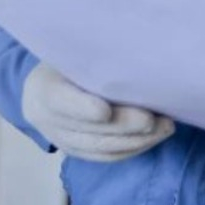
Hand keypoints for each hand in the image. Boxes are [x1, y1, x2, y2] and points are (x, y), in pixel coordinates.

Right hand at [22, 63, 173, 161]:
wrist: (39, 88)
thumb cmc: (65, 59)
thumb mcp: (71, 50)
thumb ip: (94, 55)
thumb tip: (134, 47)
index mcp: (43, 88)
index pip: (59, 101)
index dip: (82, 109)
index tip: (105, 111)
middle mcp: (47, 120)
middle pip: (88, 129)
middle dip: (124, 126)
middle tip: (153, 120)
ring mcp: (62, 140)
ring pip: (101, 147)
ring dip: (136, 141)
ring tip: (164, 128)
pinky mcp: (77, 152)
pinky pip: (106, 157)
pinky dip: (133, 149)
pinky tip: (154, 137)